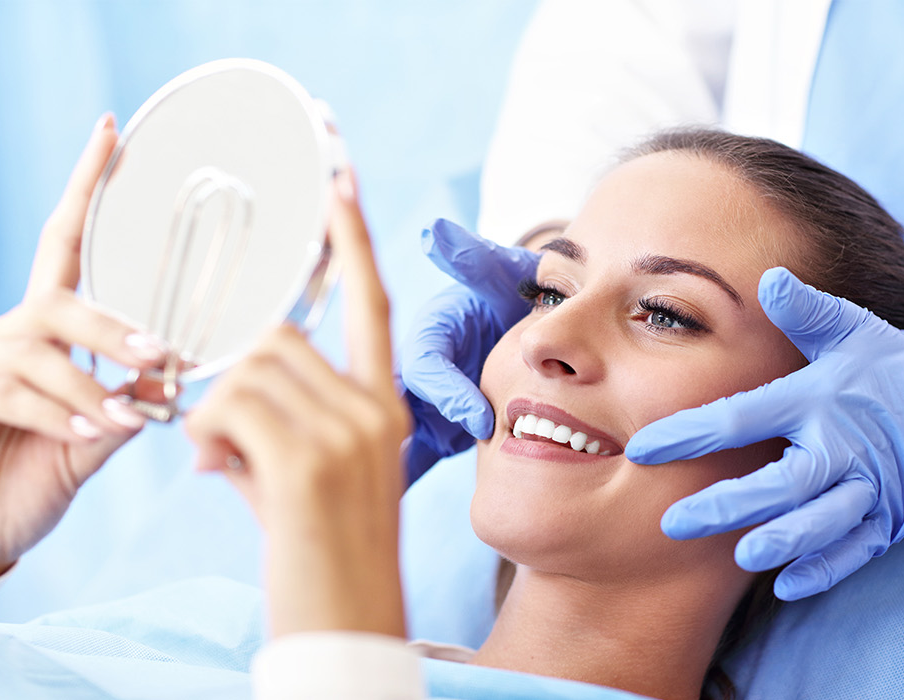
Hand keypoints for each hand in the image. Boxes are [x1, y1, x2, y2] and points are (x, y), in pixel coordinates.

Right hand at [0, 114, 168, 594]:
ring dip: (86, 383)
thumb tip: (172, 372)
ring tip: (120, 419)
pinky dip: (51, 409)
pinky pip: (3, 389)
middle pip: (57, 301)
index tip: (110, 132)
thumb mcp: (97, 440)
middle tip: (161, 357)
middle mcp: (2, 338)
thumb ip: (128, 401)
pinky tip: (81, 430)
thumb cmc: (33, 484)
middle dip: (113, 329)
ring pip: (34, 349)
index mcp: (44, 336)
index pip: (62, 245)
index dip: (83, 187)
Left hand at [185, 169, 411, 637]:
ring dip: (212, 413)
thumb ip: (274, 427)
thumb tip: (213, 400)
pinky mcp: (307, 461)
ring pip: (245, 369)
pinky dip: (205, 436)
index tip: (338, 175)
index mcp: (383, 408)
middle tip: (220, 443)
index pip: (370, 302)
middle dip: (231, 377)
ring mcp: (347, 433)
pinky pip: (228, 406)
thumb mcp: (305, 485)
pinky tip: (214, 474)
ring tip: (222, 468)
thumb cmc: (321, 568)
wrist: (346, 635)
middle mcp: (374, 410)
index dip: (352, 237)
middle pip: (276, 338)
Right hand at [398, 219, 538, 480]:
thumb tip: (438, 235)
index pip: (427, 364)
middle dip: (403, 441)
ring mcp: (419, 403)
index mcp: (430, 334)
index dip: (449, 392)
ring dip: (392, 467)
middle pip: (397, 406)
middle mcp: (415, 369)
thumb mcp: (496, 276)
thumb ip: (475, 260)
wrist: (519, 323)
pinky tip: (384, 517)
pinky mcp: (429, 431)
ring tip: (386, 504)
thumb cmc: (508, 296)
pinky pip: (408, 458)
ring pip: (392, 437)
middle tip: (418, 481)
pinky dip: (398, 481)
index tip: (480, 419)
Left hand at [626, 268, 903, 600]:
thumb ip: (806, 310)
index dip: (692, 433)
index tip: (642, 449)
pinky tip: (788, 585)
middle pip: (784, 481)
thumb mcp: (852, 329)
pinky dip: (827, 568)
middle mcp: (845, 444)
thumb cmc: (894, 363)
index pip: (745, 415)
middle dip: (729, 505)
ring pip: (824, 521)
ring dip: (786, 540)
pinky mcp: (893, 516)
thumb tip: (768, 278)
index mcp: (820, 397)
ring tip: (743, 557)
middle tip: (674, 523)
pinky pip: (858, 549)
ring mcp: (873, 485)